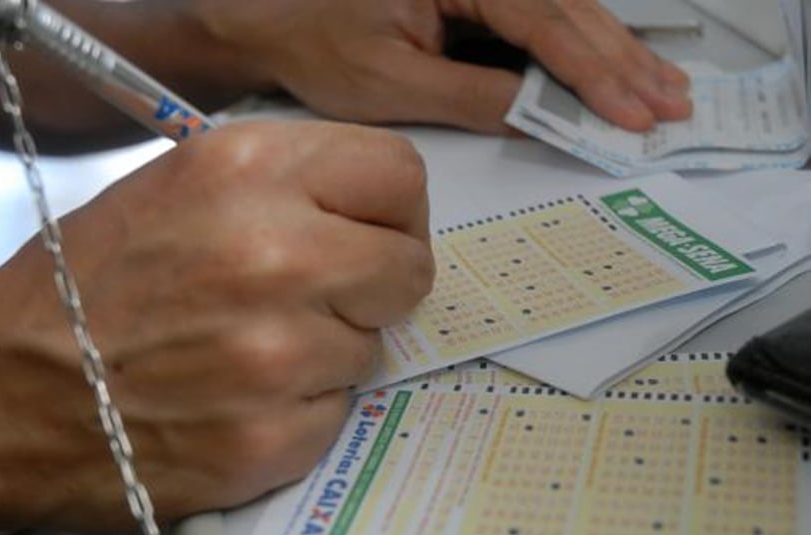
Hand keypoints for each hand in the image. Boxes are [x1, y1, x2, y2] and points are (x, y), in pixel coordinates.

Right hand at [0, 121, 432, 533]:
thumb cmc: (80, 288)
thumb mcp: (176, 188)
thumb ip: (283, 186)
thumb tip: (369, 216)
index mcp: (244, 171)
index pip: (399, 177)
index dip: (392, 213)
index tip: (370, 236)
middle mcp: (272, 254)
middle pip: (408, 269)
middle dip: (372, 288)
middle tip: (314, 301)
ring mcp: (277, 355)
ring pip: (372, 349)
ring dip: (325, 354)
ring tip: (242, 354)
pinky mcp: (271, 439)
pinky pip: (336, 415)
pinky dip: (297, 413)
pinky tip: (233, 404)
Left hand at [193, 0, 691, 132]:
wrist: (269, 19)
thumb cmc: (313, 41)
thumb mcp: (392, 82)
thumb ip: (474, 97)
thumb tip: (541, 117)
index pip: (544, 18)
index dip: (594, 70)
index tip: (633, 110)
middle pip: (569, 5)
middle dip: (621, 59)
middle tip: (669, 102)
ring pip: (563, 8)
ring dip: (611, 52)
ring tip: (658, 89)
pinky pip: (539, 15)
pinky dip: (576, 47)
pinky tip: (609, 70)